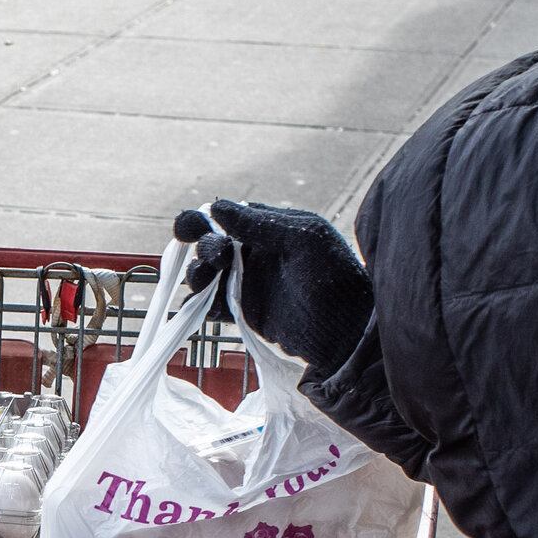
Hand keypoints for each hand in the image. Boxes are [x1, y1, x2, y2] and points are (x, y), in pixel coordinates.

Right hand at [189, 199, 375, 380]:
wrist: (344, 331)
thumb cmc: (333, 276)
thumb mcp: (303, 238)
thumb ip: (260, 223)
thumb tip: (216, 207)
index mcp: (268, 229)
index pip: (227, 218)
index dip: (204, 221)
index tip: (192, 227)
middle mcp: (253, 254)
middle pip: (211, 245)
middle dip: (203, 248)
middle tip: (215, 259)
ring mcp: (247, 284)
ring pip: (207, 275)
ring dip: (197, 275)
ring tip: (204, 281)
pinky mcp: (243, 313)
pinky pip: (212, 305)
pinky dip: (200, 305)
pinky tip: (202, 306)